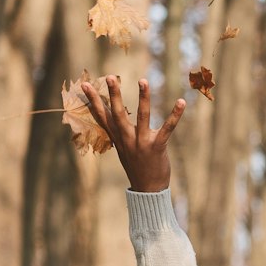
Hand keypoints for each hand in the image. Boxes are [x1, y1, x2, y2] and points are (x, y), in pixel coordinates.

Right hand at [79, 76, 184, 193]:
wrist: (147, 189)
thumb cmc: (137, 166)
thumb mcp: (124, 149)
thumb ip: (119, 132)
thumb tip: (113, 118)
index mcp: (118, 138)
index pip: (102, 116)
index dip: (93, 100)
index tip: (84, 83)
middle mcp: (127, 139)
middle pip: (118, 113)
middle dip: (113, 94)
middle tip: (110, 76)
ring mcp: (141, 143)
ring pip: (141, 116)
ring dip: (143, 98)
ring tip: (143, 80)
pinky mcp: (157, 147)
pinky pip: (167, 128)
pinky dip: (175, 115)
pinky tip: (180, 102)